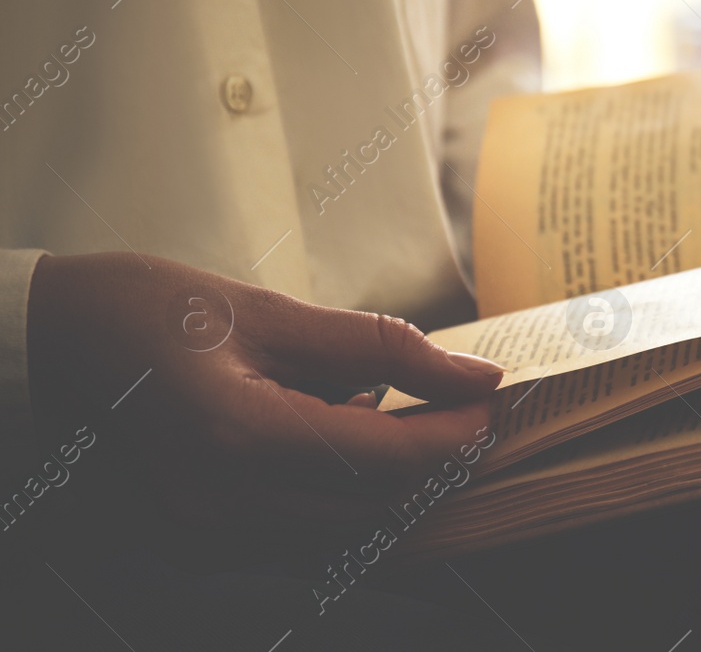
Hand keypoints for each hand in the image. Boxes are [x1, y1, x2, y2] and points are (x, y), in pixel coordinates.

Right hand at [26, 251, 502, 553]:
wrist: (59, 341)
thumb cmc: (156, 310)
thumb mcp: (274, 311)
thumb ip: (382, 347)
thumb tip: (473, 373)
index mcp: (239, 438)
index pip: (385, 460)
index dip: (454, 434)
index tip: (496, 400)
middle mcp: (224, 504)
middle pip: (377, 507)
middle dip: (438, 462)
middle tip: (473, 407)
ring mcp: (211, 530)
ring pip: (350, 528)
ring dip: (399, 480)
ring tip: (417, 411)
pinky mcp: (208, 535)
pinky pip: (310, 527)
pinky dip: (352, 488)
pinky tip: (355, 429)